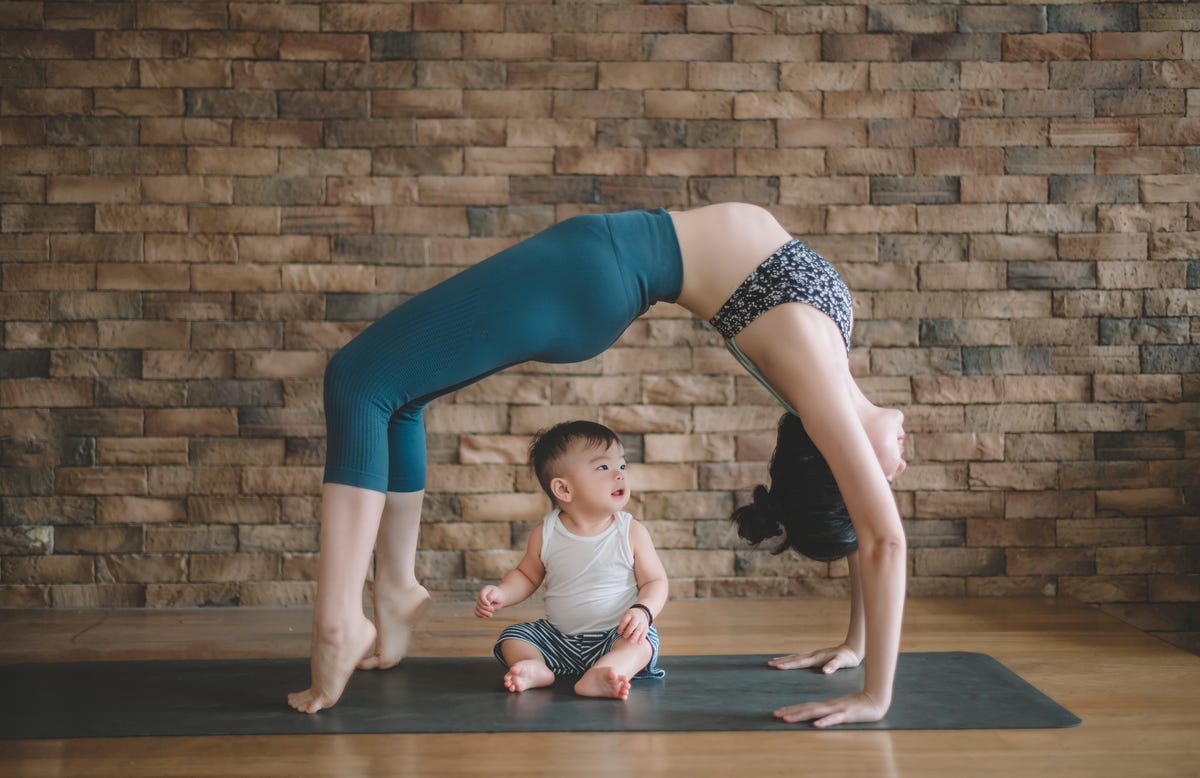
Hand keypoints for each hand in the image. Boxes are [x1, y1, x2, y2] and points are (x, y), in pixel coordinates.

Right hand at [474, 585, 501, 618]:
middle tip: (493, 609)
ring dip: (484, 613)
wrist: (499, 598)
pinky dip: (480, 615)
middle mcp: (480, 596)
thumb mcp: (497, 594)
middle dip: (486, 608)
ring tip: (491, 615)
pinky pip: (476, 612)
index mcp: (484, 590)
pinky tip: (486, 616)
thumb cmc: (498, 595)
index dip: (484, 601)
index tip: (489, 604)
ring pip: (478, 609)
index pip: (481, 595)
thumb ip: (492, 595)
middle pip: (479, 604)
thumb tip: (488, 599)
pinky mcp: (479, 608)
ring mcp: (479, 602)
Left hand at [617, 608, 649, 643]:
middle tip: (625, 637)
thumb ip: (623, 623)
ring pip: (639, 629)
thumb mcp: (625, 616)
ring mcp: (642, 622)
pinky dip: (642, 638)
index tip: (618, 632)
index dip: (622, 626)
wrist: (641, 613)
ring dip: (635, 636)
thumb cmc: (630, 617)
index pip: (625, 620)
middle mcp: (636, 618)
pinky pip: (644, 633)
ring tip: (631, 641)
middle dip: (629, 631)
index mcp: (630, 614)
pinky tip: (639, 643)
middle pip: (633, 624)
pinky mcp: (646, 627)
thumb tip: (619, 632)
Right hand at [767, 644, 860, 674]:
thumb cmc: (848, 658)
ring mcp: (814, 655)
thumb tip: (825, 671)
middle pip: (794, 658)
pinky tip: (789, 661)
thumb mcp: (843, 662)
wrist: (852, 649)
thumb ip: (833, 666)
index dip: (789, 665)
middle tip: (769, 664)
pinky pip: (800, 658)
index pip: (800, 662)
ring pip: (795, 657)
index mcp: (817, 658)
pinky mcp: (816, 657)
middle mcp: (813, 655)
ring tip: (773, 662)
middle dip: (781, 661)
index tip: (777, 667)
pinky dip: (791, 659)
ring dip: (784, 660)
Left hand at [773, 691, 887, 727]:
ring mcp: (837, 710)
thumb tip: (817, 718)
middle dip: (790, 712)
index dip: (792, 709)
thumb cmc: (859, 706)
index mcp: (827, 705)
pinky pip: (834, 719)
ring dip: (800, 715)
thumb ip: (830, 712)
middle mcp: (829, 706)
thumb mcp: (841, 709)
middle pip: (807, 709)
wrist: (876, 700)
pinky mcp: (847, 715)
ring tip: (787, 719)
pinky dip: (824, 722)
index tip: (779, 712)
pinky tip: (816, 725)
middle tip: (775, 714)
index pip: (806, 707)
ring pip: (816, 713)